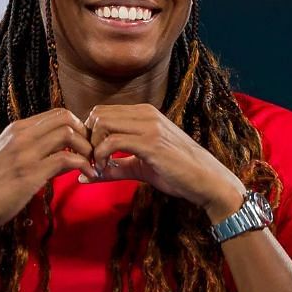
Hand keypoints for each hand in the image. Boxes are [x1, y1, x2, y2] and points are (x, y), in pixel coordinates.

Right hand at [0, 109, 94, 240]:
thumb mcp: (7, 158)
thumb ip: (31, 150)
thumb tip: (60, 153)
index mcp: (16, 129)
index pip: (58, 113)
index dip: (78, 126)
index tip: (84, 145)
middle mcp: (20, 135)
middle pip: (66, 117)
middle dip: (86, 134)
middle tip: (92, 153)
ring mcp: (24, 153)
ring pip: (69, 134)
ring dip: (88, 149)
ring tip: (91, 165)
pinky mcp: (29, 173)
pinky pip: (66, 159)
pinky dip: (83, 165)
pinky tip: (87, 175)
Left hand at [83, 104, 246, 218]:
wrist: (206, 180)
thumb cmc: (177, 173)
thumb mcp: (140, 167)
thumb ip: (114, 168)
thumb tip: (84, 177)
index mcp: (144, 113)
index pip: (102, 112)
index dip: (90, 134)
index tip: (93, 157)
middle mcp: (146, 114)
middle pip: (97, 114)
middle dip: (87, 140)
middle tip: (93, 162)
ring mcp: (149, 126)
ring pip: (102, 124)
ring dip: (93, 148)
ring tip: (100, 167)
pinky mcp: (151, 143)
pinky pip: (112, 142)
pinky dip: (102, 157)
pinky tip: (106, 170)